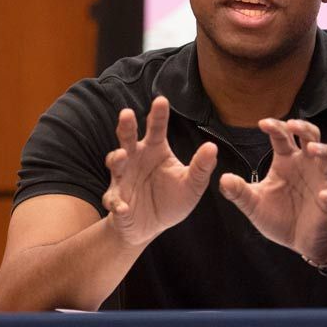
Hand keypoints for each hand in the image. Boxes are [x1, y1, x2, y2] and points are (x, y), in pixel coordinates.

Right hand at [103, 96, 217, 245]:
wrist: (152, 226)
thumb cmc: (171, 199)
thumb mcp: (192, 185)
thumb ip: (201, 168)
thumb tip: (212, 147)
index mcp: (155, 150)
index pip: (156, 128)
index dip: (158, 115)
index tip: (161, 100)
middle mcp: (136, 159)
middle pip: (128, 138)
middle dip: (126, 126)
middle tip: (126, 114)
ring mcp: (123, 178)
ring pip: (116, 163)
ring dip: (116, 158)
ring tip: (121, 155)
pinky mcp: (117, 200)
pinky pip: (114, 200)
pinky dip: (117, 203)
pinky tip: (123, 207)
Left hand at [218, 118, 326, 262]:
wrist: (299, 241)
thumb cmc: (279, 216)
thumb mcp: (253, 204)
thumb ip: (238, 192)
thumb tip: (222, 179)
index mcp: (286, 161)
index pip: (282, 137)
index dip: (275, 127)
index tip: (262, 123)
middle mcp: (305, 165)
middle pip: (311, 136)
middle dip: (303, 128)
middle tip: (292, 124)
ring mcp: (321, 181)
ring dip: (323, 150)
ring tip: (311, 149)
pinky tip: (324, 195)